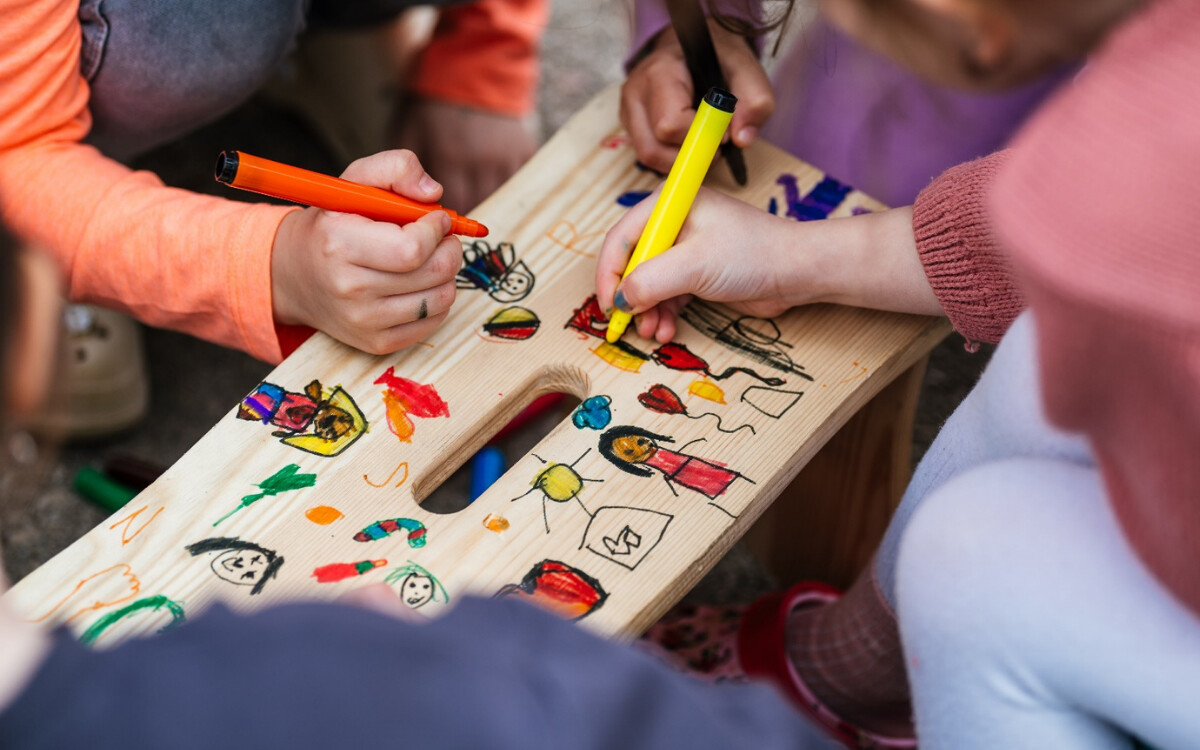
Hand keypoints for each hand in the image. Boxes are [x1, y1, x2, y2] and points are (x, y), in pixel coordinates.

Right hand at [271, 150, 461, 354]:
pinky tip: (422, 283)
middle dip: (450, 249)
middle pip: (433, 273)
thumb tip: (434, 193)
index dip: (436, 230)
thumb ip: (396, 168)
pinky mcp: (377, 343)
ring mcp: (363, 321)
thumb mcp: (354, 182)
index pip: (412, 248)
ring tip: (431, 259)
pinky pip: (433, 322)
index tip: (436, 218)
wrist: (293, 274)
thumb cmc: (333, 223)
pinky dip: (438, 299)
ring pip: (440, 299)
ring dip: (447, 274)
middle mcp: (349, 288)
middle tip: (442, 237)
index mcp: (340, 243)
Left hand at [393, 97, 536, 210]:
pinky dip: (507, 179)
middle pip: (478, 201)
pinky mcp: (524, 148)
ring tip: (472, 183)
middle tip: (455, 198)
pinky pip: (520, 178)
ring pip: (500, 193)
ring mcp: (506, 154)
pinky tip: (492, 169)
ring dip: (486, 193)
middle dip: (466, 204)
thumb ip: (405, 170)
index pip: (451, 205)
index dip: (446, 214)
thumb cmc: (430, 101)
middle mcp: (482, 159)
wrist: (468, 63)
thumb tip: (423, 199)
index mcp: (450, 157)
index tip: (440, 212)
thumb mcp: (405, 130)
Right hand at [596, 188, 940, 342]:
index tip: (607, 304)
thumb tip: (621, 300)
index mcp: (669, 206)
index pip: (621, 238)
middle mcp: (674, 224)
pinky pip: (667, 294)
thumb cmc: (751, 254)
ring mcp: (686, 249)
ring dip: (646, 311)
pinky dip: (663, 313)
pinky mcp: (698, 273)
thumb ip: (651, 280)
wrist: (797, 271)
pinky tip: (667, 330)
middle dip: (629, 296)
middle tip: (627, 324)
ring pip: (649, 283)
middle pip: (632, 262)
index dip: (609, 273)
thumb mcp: (694, 265)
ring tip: (653, 332)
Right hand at [621, 20, 773, 173]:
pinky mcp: (630, 125)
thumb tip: (742, 139)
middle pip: (653, 148)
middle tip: (714, 146)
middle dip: (689, 155)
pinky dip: (671, 158)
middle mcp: (636, 92)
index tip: (723, 133)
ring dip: (680, 161)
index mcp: (660, 71)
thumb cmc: (718, 59)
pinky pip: (647, 155)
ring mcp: (628, 110)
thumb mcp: (746, 70)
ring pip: (648, 157)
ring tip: (702, 145)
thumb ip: (755, 101)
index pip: (670, 124)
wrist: (695, 46)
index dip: (701, 137)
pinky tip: (688, 143)